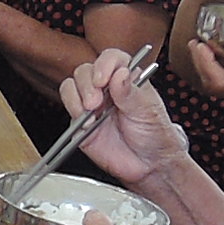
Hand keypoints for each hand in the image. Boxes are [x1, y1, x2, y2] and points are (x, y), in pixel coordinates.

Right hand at [60, 46, 189, 189]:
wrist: (148, 166)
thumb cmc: (155, 136)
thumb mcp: (149, 112)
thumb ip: (131, 93)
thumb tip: (120, 73)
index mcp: (127, 79)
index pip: (112, 59)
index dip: (105, 64)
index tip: (103, 78)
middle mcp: (107, 89)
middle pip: (86, 70)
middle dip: (88, 84)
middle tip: (97, 101)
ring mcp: (92, 105)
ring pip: (71, 85)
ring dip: (77, 96)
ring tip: (92, 111)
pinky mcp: (80, 123)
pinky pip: (69, 108)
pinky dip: (73, 111)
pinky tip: (87, 124)